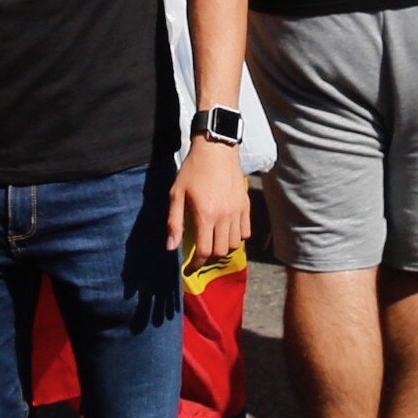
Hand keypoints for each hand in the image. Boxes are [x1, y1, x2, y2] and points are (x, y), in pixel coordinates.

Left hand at [168, 138, 247, 267]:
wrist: (216, 149)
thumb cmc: (193, 170)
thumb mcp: (176, 194)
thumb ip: (175, 222)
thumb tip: (171, 247)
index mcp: (205, 214)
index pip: (204, 251)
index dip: (196, 263)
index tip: (190, 267)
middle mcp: (224, 216)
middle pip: (220, 251)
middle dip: (209, 257)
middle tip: (200, 253)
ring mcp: (237, 211)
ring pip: (235, 244)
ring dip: (223, 248)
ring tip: (213, 242)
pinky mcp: (246, 205)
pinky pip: (246, 231)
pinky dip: (238, 237)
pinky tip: (227, 233)